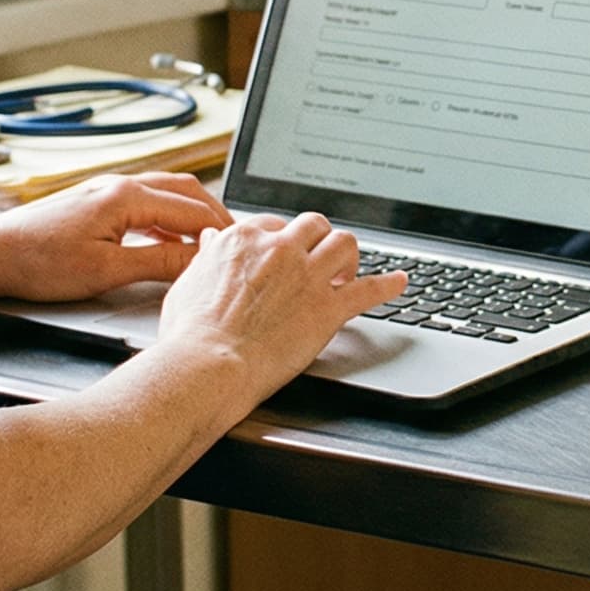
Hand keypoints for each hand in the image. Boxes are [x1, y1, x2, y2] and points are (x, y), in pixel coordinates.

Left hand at [0, 172, 231, 303]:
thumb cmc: (39, 262)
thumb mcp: (106, 271)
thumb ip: (158, 263)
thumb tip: (198, 261)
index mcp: (127, 197)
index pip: (192, 210)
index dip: (220, 232)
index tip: (241, 251)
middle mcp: (120, 185)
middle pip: (186, 191)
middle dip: (215, 215)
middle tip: (237, 242)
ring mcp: (107, 191)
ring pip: (167, 193)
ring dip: (193, 215)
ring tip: (211, 241)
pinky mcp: (97, 202)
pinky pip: (147, 203)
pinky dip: (169, 219)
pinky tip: (170, 243)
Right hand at [153, 211, 406, 402]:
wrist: (208, 365)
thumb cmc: (191, 332)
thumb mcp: (189, 281)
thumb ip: (209, 255)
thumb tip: (213, 238)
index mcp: (245, 239)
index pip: (276, 225)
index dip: (284, 241)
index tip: (286, 255)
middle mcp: (281, 249)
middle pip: (314, 225)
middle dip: (318, 239)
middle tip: (318, 258)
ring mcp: (308, 276)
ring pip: (344, 243)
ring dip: (348, 255)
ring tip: (347, 269)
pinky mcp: (328, 308)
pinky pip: (369, 289)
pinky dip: (389, 285)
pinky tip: (400, 282)